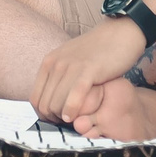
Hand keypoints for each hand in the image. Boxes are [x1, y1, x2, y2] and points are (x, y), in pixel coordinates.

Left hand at [31, 18, 147, 124]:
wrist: (120, 33)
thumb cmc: (99, 51)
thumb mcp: (71, 61)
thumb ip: (61, 77)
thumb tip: (53, 101)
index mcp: (49, 62)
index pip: (35, 98)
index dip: (44, 115)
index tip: (58, 120)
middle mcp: (55, 64)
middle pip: (44, 104)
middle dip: (54, 119)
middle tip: (69, 123)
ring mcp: (70, 66)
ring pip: (56, 103)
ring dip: (64, 118)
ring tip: (76, 121)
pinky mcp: (88, 70)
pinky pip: (73, 97)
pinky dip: (72, 110)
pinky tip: (77, 116)